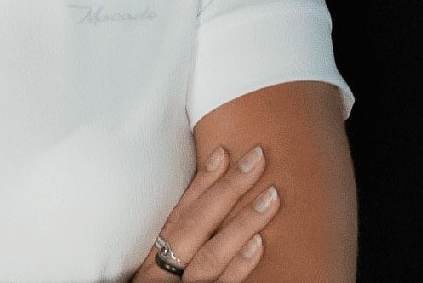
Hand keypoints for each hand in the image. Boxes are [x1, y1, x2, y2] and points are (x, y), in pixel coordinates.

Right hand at [130, 144, 279, 281]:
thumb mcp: (150, 276)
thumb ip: (169, 252)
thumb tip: (201, 217)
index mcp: (152, 258)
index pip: (179, 211)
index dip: (202, 180)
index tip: (224, 152)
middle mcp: (161, 272)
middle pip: (196, 222)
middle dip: (229, 187)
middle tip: (258, 156)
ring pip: (211, 253)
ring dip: (243, 221)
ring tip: (272, 195)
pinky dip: (239, 266)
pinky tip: (259, 245)